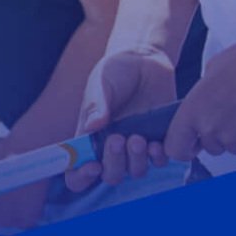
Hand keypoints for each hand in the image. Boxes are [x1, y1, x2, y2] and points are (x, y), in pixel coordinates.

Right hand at [66, 46, 176, 190]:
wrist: (146, 59)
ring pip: (134, 172)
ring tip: (139, 138)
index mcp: (90, 137)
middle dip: (113, 164)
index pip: (76, 171)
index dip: (81, 177)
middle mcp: (111, 146)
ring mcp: (135, 146)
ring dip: (136, 161)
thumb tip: (91, 127)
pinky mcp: (158, 140)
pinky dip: (157, 157)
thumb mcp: (101, 82)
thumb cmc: (116, 69)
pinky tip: (156, 143)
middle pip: (109, 175)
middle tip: (118, 139)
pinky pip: (158, 162)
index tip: (92, 165)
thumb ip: (96, 104)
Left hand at [161, 32, 235, 164]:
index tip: (192, 143)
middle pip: (208, 147)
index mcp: (193, 111)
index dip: (183, 147)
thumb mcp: (210, 73)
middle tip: (231, 112)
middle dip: (216, 135)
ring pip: (231, 147)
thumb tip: (203, 109)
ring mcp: (235, 140)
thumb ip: (201, 98)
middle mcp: (211, 129)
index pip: (175, 147)